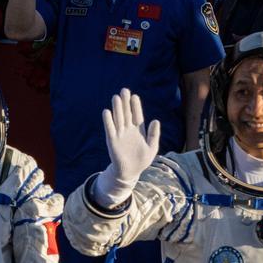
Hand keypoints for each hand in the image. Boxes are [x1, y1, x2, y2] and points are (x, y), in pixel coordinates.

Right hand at [94, 88, 159, 203]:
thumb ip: (154, 134)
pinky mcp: (112, 141)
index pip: (137, 115)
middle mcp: (128, 130)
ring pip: (118, 119)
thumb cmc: (142, 160)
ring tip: (116, 97)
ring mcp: (120, 135)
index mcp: (139, 130)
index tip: (134, 96)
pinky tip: (106, 112)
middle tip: (124, 90)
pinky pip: (110, 129)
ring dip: (117, 108)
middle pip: (126, 114)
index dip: (135, 106)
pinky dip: (108, 121)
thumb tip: (155, 121)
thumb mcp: (152, 147)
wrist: (130, 172)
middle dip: (125, 103)